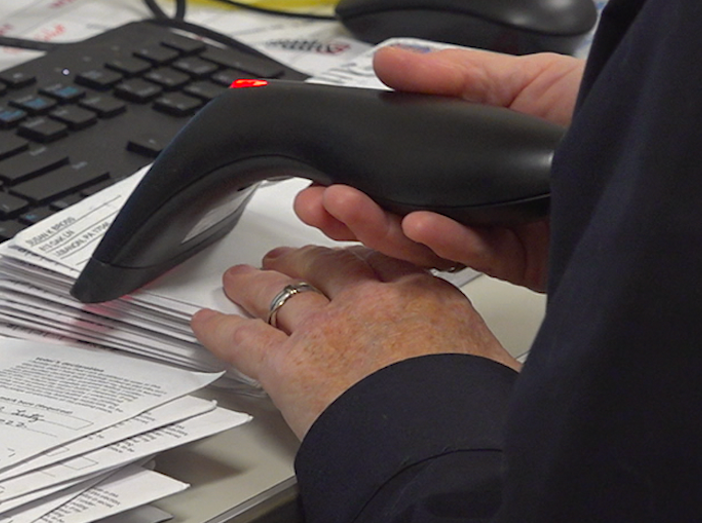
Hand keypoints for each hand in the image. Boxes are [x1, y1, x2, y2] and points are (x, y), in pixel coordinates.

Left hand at [190, 244, 519, 439]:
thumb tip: (498, 371)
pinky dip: (218, 329)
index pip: (380, 261)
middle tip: (285, 259)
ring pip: (278, 294)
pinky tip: (203, 322)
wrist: (442, 447)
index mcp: (422, 295)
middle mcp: (368, 302)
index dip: (356, 256)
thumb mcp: (495, 368)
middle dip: (300, 260)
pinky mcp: (289, 367)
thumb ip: (479, 354)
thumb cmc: (471, 412)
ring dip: (254, 285)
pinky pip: (242, 339)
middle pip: (323, 267)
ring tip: (240, 280)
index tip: (348, 255)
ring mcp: (324, 330)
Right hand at [293, 46, 583, 291]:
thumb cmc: (610, 109)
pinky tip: (423, 225)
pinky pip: (476, 256)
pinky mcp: (528, 262)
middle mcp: (481, 192)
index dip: (358, 175)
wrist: (675, 152)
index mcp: (474, 148)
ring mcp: (502, 229)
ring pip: (426, 241)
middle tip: (320, 202)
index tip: (324, 172)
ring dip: (382, 228)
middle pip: (400, 210)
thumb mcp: (525, 75)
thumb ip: (452, 74)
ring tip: (350, 210)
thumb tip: (389, 60)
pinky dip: (446, 241)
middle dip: (353, 209)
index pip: (401, 167)